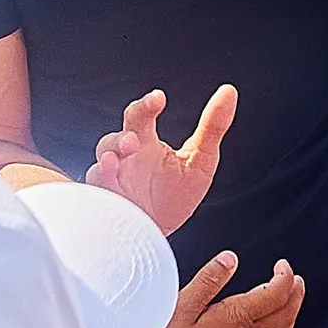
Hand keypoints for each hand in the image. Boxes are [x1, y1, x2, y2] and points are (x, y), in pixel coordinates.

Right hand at [89, 85, 235, 235]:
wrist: (160, 236)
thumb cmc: (176, 196)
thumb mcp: (201, 160)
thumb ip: (213, 126)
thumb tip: (229, 91)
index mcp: (145, 143)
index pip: (140, 116)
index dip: (147, 105)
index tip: (159, 99)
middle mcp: (124, 160)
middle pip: (112, 140)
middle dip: (120, 139)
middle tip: (132, 142)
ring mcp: (113, 185)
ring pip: (99, 168)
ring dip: (105, 164)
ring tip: (113, 161)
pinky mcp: (109, 209)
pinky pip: (98, 198)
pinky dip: (100, 192)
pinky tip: (108, 190)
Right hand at [135, 253, 306, 327]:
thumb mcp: (182, 306)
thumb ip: (209, 280)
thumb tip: (230, 259)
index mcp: (236, 318)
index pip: (275, 294)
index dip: (284, 276)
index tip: (283, 265)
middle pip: (286, 314)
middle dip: (295, 293)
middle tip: (296, 279)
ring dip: (292, 313)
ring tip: (292, 299)